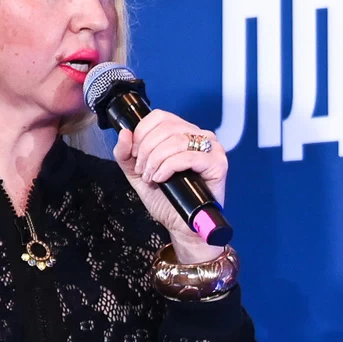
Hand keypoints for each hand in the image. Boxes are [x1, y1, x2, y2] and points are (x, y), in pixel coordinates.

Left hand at [113, 110, 227, 262]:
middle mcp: (198, 135)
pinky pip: (188, 156)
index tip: (135, 155)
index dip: (141, 133)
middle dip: (146, 151)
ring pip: (175, 140)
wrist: (181, 225)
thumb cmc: (166, 199)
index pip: (159, 116)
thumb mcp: (137, 173)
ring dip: (155, 160)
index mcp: (181, 132)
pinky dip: (168, 167)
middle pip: (165, 128)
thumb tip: (124, 133)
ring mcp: (211, 148)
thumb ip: (126, 154)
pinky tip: (162, 179)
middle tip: (143, 171)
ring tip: (152, 178)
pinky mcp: (217, 163)